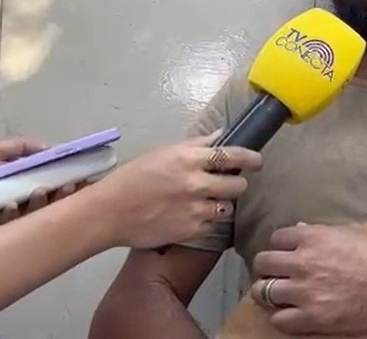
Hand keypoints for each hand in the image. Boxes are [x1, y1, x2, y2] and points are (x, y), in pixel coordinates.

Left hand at [0, 138, 82, 224]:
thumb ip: (25, 147)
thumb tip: (54, 149)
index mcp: (23, 179)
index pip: (52, 182)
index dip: (68, 182)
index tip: (84, 179)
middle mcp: (20, 195)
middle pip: (49, 199)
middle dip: (62, 195)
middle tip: (69, 187)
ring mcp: (8, 210)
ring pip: (33, 212)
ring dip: (41, 203)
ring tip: (41, 192)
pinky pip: (9, 222)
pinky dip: (12, 213)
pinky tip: (11, 205)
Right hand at [89, 132, 262, 248]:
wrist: (108, 212)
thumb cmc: (133, 178)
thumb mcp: (163, 153)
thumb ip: (196, 145)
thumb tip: (221, 135)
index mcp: (189, 159)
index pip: (232, 156)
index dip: (251, 159)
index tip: (258, 161)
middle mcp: (196, 183)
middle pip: (238, 185)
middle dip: (234, 185)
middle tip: (222, 185)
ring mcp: (195, 209)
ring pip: (227, 207)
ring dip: (219, 205)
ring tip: (201, 203)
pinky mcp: (191, 231)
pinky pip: (212, 226)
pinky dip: (205, 222)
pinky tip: (189, 217)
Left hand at [248, 223, 366, 335]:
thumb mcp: (353, 232)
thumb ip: (322, 231)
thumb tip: (301, 229)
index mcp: (313, 237)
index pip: (277, 238)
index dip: (280, 246)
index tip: (284, 253)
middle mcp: (303, 262)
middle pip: (263, 263)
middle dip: (267, 268)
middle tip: (275, 274)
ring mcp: (305, 292)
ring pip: (263, 292)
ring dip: (268, 292)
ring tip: (278, 294)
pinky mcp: (312, 318)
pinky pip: (279, 319)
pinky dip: (281, 316)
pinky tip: (291, 312)